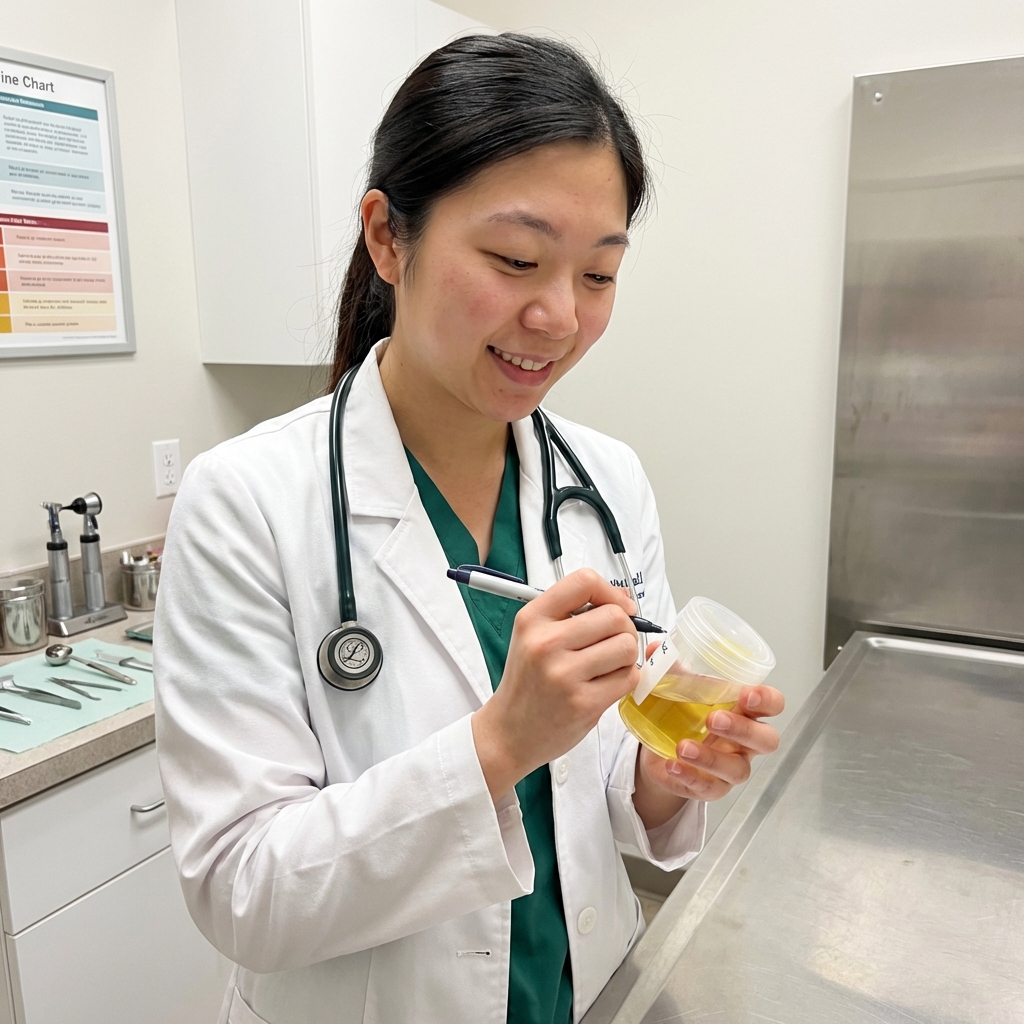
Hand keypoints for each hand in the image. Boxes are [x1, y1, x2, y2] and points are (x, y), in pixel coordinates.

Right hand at [472, 569, 638, 801]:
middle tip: (612, 643)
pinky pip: (628, 678)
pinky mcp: (583, 703)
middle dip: (624, 629)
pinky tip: (605, 684)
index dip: (611, 592)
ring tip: (607, 666)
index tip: (618, 607)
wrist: (509, 731)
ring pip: (627, 647)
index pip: (583, 582)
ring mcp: (564, 674)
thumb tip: (624, 599)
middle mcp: (545, 643)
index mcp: (532, 619)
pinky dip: (625, 679)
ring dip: (626, 656)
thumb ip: (574, 613)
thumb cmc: (528, 681)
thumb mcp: (535, 636)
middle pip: (615, 616)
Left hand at [632, 681, 784, 829]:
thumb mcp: (680, 689)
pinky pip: (710, 788)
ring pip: (738, 770)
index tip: (748, 695)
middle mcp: (744, 741)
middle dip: (743, 730)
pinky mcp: (711, 787)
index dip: (767, 701)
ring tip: (683, 747)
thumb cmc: (683, 714)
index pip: (772, 704)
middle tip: (714, 719)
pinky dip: (690, 777)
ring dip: (712, 758)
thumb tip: (657, 649)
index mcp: (744, 710)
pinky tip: (672, 765)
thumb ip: (673, 669)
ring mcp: (731, 766)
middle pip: (766, 740)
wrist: (660, 750)